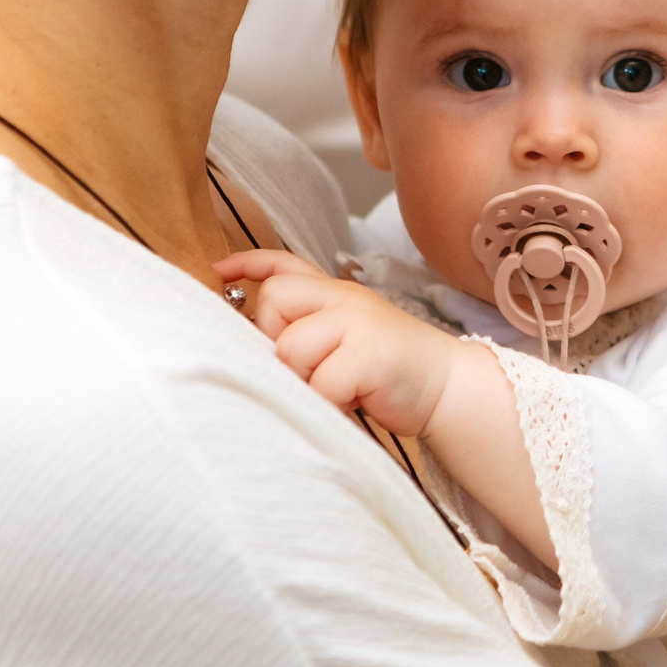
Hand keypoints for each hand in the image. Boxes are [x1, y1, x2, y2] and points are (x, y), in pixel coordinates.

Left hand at [217, 248, 458, 438]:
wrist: (448, 386)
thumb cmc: (390, 370)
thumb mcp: (347, 336)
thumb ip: (309, 327)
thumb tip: (250, 338)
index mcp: (337, 292)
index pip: (284, 263)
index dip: (247, 263)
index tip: (218, 270)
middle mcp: (344, 299)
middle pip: (274, 302)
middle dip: (277, 340)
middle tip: (311, 367)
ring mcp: (358, 323)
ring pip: (291, 348)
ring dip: (306, 379)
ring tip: (335, 389)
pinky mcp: (368, 355)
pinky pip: (320, 383)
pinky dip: (330, 403)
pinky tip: (352, 402)